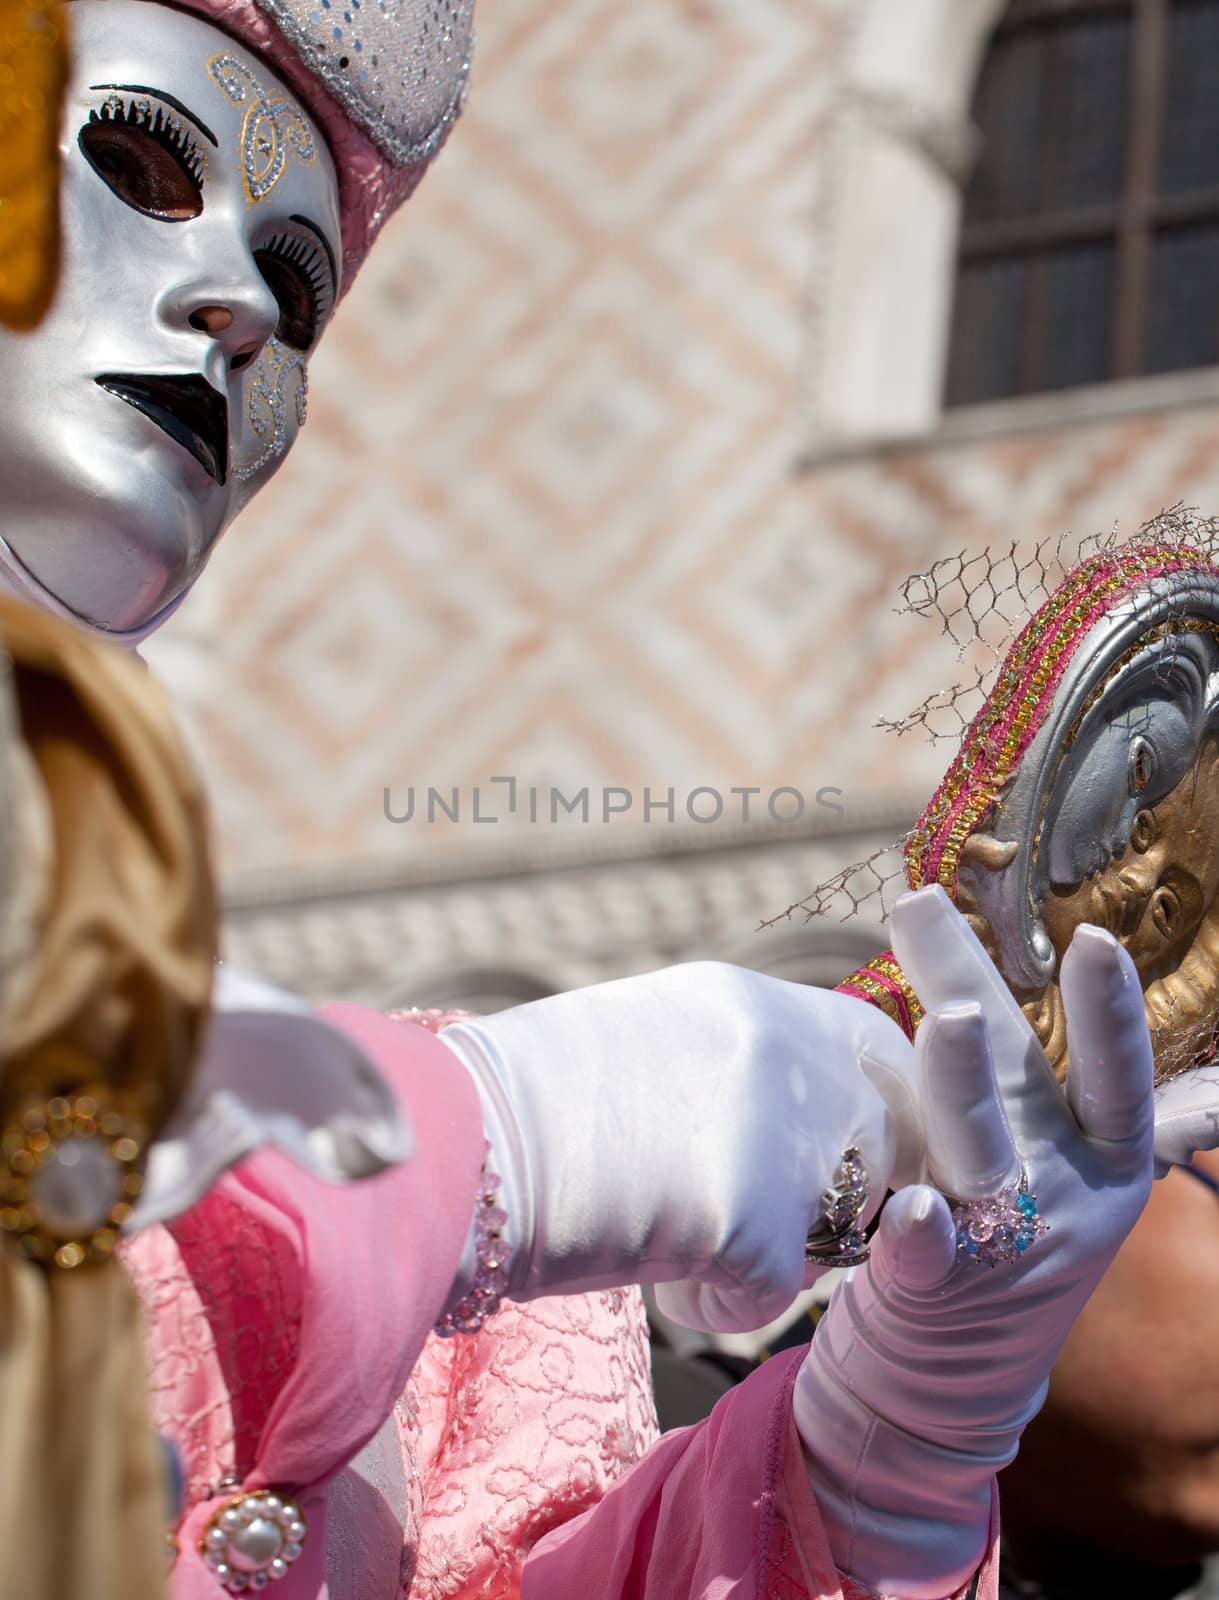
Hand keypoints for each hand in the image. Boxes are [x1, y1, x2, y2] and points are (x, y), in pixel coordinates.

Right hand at [438, 961, 919, 1330]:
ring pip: (839, 1219)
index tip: (823, 1156)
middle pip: (881, 1137)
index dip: (864, 1111)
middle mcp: (780, 1047)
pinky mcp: (749, 1216)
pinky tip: (654, 1279)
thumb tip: (773, 1119)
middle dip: (844, 1190)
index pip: (875, 1050)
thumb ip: (724, 1064)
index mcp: (747, 1000)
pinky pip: (774, 1294)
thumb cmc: (517, 1104)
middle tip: (756, 1218)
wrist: (448, 1142)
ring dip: (777, 1247)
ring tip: (677, 1238)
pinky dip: (717, 1305)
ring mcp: (773, 1128)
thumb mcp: (641, 1044)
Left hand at [794, 885, 1154, 1598]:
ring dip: (963, 1085)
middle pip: (1018, 1081)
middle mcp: (1061, 1194)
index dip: (1111, 1016)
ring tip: (949, 1022)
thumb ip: (1131, 1107)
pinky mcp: (935, 1286)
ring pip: (979, 1151)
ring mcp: (1001, 1242)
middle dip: (971, 989)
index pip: (1114, 1079)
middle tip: (917, 909)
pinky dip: (918, 1233)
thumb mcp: (1087, 1173)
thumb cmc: (1019, 1234)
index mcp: (1100, 1157)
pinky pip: (924, 1256)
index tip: (1094, 939)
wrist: (960, 1371)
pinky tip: (913, 1208)